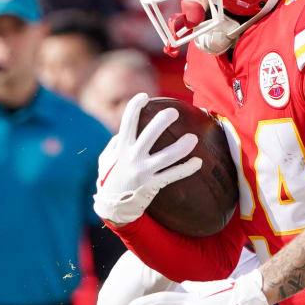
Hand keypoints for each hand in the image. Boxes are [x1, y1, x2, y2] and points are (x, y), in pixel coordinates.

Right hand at [93, 92, 201, 226]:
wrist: (112, 207)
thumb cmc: (110, 179)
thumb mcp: (107, 160)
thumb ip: (116, 144)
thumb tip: (124, 131)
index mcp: (121, 148)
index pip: (127, 122)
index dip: (135, 107)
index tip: (144, 96)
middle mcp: (132, 157)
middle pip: (149, 135)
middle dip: (161, 121)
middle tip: (174, 112)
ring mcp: (143, 172)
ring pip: (165, 157)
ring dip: (181, 147)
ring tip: (193, 139)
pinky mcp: (152, 185)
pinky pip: (172, 175)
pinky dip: (185, 169)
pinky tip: (197, 163)